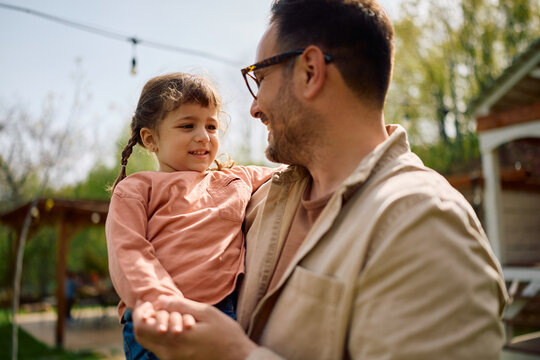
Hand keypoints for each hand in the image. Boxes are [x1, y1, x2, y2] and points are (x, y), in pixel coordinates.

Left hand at [133, 298, 257, 359]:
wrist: (238, 359)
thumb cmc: (226, 334)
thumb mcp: (207, 313)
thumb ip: (181, 305)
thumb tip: (160, 300)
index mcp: (175, 338)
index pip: (142, 326)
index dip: (140, 311)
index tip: (148, 301)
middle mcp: (169, 353)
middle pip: (141, 336)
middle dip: (143, 319)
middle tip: (154, 307)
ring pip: (149, 343)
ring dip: (152, 326)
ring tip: (167, 314)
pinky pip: (159, 348)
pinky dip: (160, 335)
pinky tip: (174, 325)